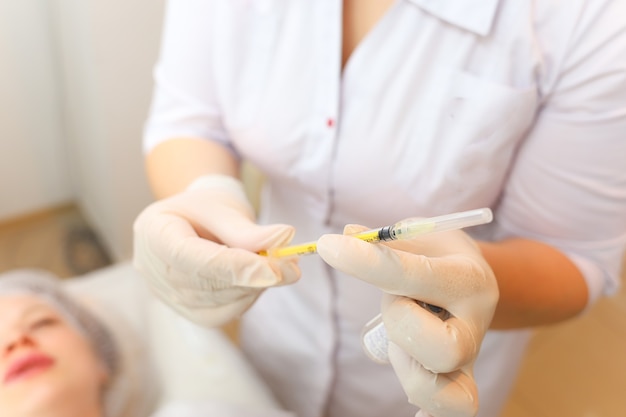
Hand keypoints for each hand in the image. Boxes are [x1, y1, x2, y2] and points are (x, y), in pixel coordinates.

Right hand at [133, 175, 299, 326]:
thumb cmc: (207, 208)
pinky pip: (220, 314)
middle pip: (203, 284)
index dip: (231, 267)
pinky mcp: (185, 310)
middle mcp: (152, 267)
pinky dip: (245, 298)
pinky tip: (257, 279)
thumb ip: (249, 230)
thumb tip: (284, 240)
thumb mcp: (225, 208)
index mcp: (153, 230)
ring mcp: (165, 294)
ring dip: (252, 288)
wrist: (195, 220)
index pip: (189, 256)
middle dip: (251, 278)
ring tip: (277, 266)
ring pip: (214, 303)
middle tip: (291, 268)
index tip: (273, 270)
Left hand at [317, 224, 498, 416]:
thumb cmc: (438, 255)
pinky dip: (428, 413)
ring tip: (399, 337)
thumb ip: (384, 241)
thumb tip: (343, 238)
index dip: (365, 261)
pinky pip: (448, 413)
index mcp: (467, 279)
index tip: (328, 246)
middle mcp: (474, 325)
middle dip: (400, 323)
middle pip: (441, 349)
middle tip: (394, 301)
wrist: (475, 280)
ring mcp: (469, 360)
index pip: (412, 274)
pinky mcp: (458, 382)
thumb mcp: (418, 235)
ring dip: (405, 364)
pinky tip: (413, 416)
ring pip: (441, 391)